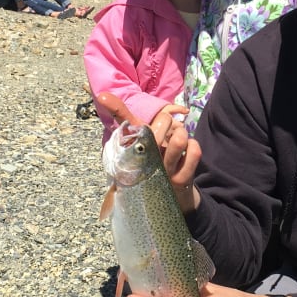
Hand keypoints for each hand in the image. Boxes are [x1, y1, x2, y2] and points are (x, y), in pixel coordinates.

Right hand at [95, 92, 200, 211]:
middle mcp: (144, 161)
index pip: (122, 124)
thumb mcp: (136, 143)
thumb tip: (103, 95)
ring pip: (180, 138)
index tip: (103, 96)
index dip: (114, 107)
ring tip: (178, 141)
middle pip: (160, 126)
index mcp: (131, 151)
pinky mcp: (182, 179)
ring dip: (182, 134)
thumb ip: (125, 118)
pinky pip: (194, 150)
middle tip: (168, 130)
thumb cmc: (149, 164)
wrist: (170, 202)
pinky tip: (187, 154)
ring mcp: (163, 172)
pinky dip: (194, 147)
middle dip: (168, 121)